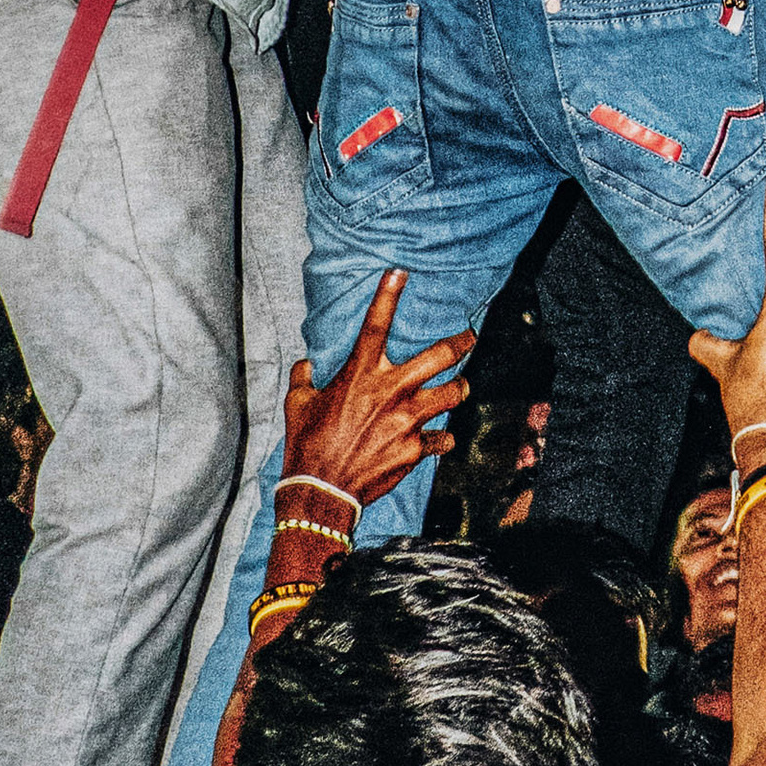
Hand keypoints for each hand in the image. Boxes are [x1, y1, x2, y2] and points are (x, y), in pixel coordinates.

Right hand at [282, 272, 472, 507]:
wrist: (320, 493)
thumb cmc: (306, 445)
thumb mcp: (297, 405)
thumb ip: (303, 378)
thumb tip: (304, 364)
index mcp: (360, 374)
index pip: (377, 324)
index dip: (388, 294)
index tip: (400, 272)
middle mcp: (391, 391)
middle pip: (439, 356)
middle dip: (460, 343)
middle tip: (468, 337)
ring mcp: (407, 420)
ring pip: (452, 394)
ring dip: (459, 389)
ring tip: (462, 387)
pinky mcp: (415, 449)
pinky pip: (442, 439)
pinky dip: (442, 438)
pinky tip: (442, 438)